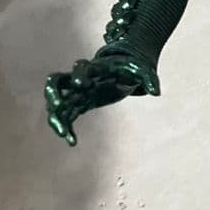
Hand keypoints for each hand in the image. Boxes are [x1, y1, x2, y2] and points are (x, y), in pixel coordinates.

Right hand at [44, 53, 159, 145]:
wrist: (124, 70)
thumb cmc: (132, 68)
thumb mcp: (143, 71)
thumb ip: (149, 79)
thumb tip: (156, 92)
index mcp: (95, 67)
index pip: (81, 67)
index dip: (79, 74)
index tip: (80, 84)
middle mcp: (81, 78)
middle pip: (56, 82)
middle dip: (53, 94)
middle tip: (55, 107)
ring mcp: (77, 92)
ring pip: (58, 102)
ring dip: (56, 117)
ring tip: (64, 134)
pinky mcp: (80, 104)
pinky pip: (67, 116)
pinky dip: (67, 127)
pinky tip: (72, 142)